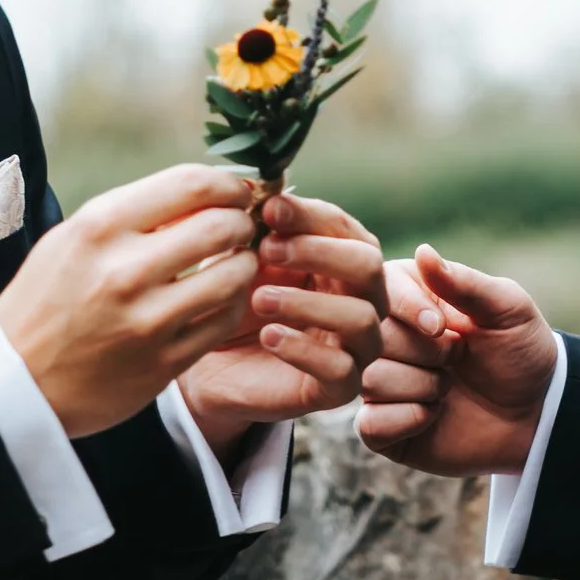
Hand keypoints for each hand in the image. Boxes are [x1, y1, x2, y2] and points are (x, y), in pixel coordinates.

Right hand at [0, 164, 258, 438]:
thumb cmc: (47, 297)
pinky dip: (233, 303)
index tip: (236, 189)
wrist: (15, 379)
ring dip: (244, 262)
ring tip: (235, 261)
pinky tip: (221, 297)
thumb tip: (205, 191)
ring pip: (234, 275)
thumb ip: (134, 213)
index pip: (191, 184)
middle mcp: (124, 271)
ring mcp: (146, 321)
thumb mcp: (74, 238)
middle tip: (242, 225)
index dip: (228, 182)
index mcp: (99, 227)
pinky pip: (223, 320)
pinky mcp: (162, 363)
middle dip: (243, 220)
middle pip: (221, 226)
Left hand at [178, 192, 387, 459]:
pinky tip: (266, 336)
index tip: (267, 210)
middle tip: (266, 250)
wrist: (210, 365)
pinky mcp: (340, 390)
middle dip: (318, 252)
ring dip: (307, 302)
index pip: (345, 228)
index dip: (310, 215)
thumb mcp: (244, 258)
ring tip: (258, 298)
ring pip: (361, 318)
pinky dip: (302, 348)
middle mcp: (362, 299)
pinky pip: (341, 370)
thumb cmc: (234, 300)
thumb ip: (260, 228)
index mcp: (343, 260)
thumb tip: (267, 190)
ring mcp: (357, 346)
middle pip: (369, 265)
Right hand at [355, 244, 557, 477]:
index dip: (411, 310)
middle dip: (426, 353)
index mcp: (408, 297)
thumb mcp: (506, 308)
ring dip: (422, 387)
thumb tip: (423, 251)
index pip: (379, 291)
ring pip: (371, 380)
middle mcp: (385, 337)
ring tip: (446, 387)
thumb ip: (464, 282)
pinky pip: (371, 425)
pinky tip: (434, 415)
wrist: (537, 414)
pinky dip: (410, 419)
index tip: (445, 327)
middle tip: (456, 358)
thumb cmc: (520, 351)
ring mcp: (380, 382)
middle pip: (372, 338)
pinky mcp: (381, 426)